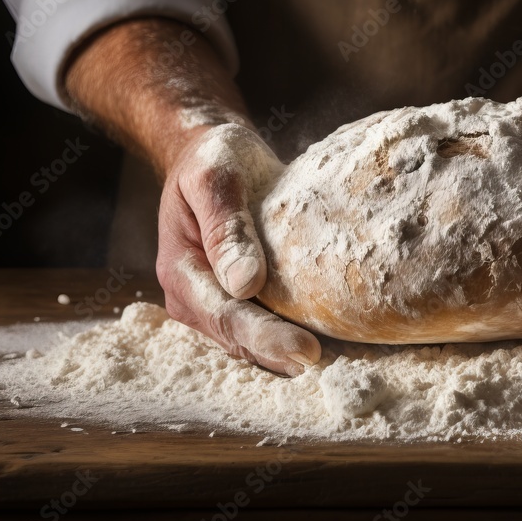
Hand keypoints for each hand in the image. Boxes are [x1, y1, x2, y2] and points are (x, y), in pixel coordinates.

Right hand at [156, 123, 320, 374]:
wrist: (210, 156)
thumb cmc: (212, 159)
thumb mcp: (214, 177)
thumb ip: (225, 228)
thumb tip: (244, 284)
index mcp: (182, 272)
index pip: (227, 316)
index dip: (266, 338)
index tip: (307, 350)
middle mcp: (194, 298)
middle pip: (240, 339)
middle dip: (282, 355)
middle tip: (332, 365)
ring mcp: (214, 303)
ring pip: (252, 340)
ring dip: (288, 353)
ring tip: (339, 362)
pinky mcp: (238, 300)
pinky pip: (264, 324)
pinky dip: (290, 335)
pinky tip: (331, 340)